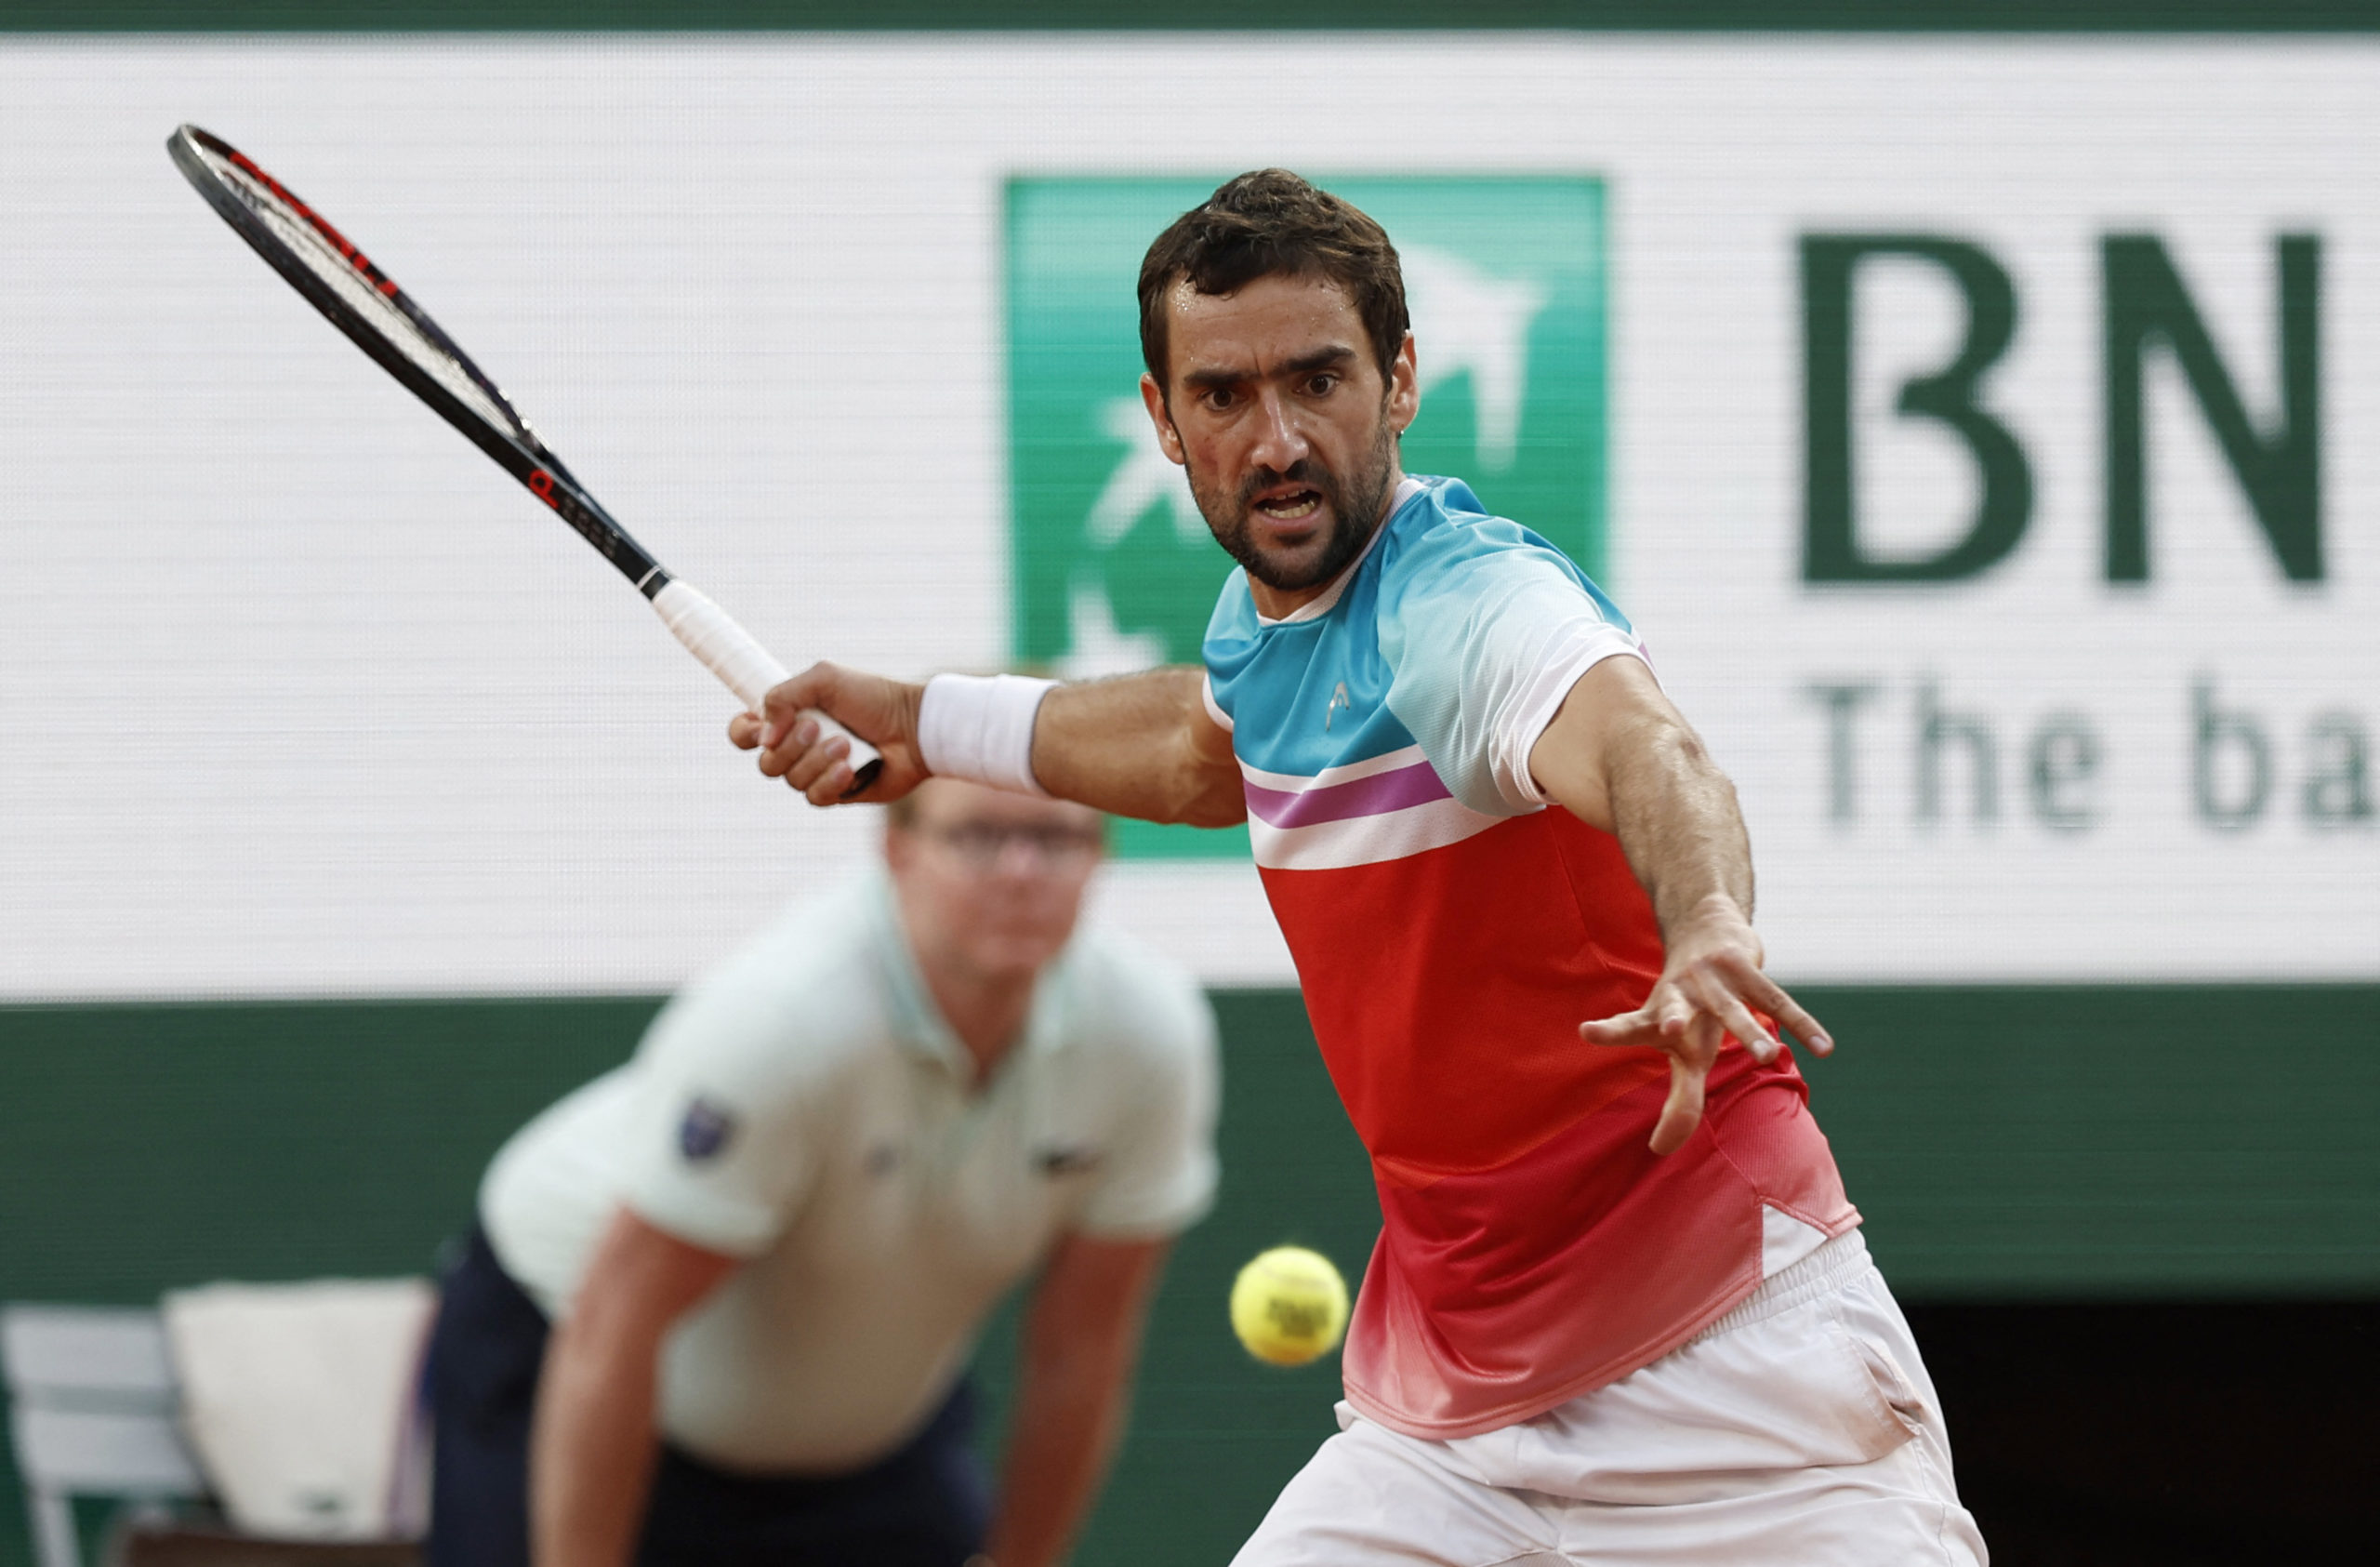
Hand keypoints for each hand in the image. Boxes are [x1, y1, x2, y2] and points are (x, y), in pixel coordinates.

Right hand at [726, 662, 929, 806]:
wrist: (914, 728)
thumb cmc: (873, 698)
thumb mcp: (825, 680)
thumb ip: (784, 695)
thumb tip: (764, 734)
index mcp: (789, 717)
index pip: (744, 732)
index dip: (744, 734)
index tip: (760, 729)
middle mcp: (798, 747)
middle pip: (766, 762)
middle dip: (791, 747)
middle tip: (819, 727)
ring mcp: (816, 772)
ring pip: (791, 781)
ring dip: (817, 761)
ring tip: (846, 744)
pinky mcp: (836, 793)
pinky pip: (815, 797)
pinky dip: (831, 783)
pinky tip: (851, 770)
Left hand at [1578, 895, 1831, 1155]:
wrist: (1706, 928)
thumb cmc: (1688, 1004)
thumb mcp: (1680, 1048)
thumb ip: (1678, 1100)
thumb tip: (1661, 1152)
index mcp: (1656, 1013)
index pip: (1629, 1026)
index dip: (1610, 1031)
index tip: (1589, 1031)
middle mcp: (1680, 993)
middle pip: (1676, 1009)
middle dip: (1675, 1018)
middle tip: (1674, 1031)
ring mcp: (1713, 979)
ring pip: (1734, 1009)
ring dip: (1751, 1031)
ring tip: (1767, 1057)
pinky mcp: (1746, 970)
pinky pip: (1779, 1002)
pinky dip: (1803, 1026)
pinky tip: (1824, 1049)